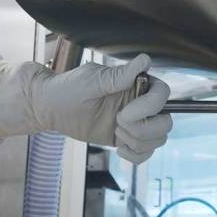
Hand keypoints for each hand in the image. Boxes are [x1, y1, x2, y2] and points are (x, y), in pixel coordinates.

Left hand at [0, 54, 172, 163]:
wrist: (51, 109)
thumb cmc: (68, 89)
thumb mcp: (92, 81)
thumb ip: (120, 76)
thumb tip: (145, 60)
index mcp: (134, 84)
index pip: (161, 94)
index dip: (149, 107)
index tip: (123, 113)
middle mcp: (139, 103)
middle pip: (165, 122)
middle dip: (143, 129)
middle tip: (118, 124)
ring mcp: (134, 123)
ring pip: (158, 139)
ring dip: (138, 142)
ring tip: (116, 133)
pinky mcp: (127, 139)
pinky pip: (145, 153)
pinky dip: (136, 156)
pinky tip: (119, 148)